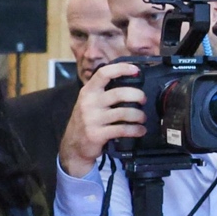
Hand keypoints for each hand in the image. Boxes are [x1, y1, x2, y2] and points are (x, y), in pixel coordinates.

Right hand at [59, 60, 146, 178]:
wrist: (73, 146)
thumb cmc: (87, 120)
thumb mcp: (89, 102)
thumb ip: (104, 92)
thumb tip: (130, 80)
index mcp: (88, 91)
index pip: (103, 73)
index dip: (121, 69)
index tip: (136, 70)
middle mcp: (89, 103)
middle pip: (120, 93)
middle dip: (138, 96)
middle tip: (143, 100)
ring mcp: (92, 119)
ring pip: (124, 112)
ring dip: (139, 115)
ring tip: (142, 118)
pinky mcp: (96, 134)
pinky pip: (122, 129)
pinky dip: (136, 130)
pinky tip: (140, 130)